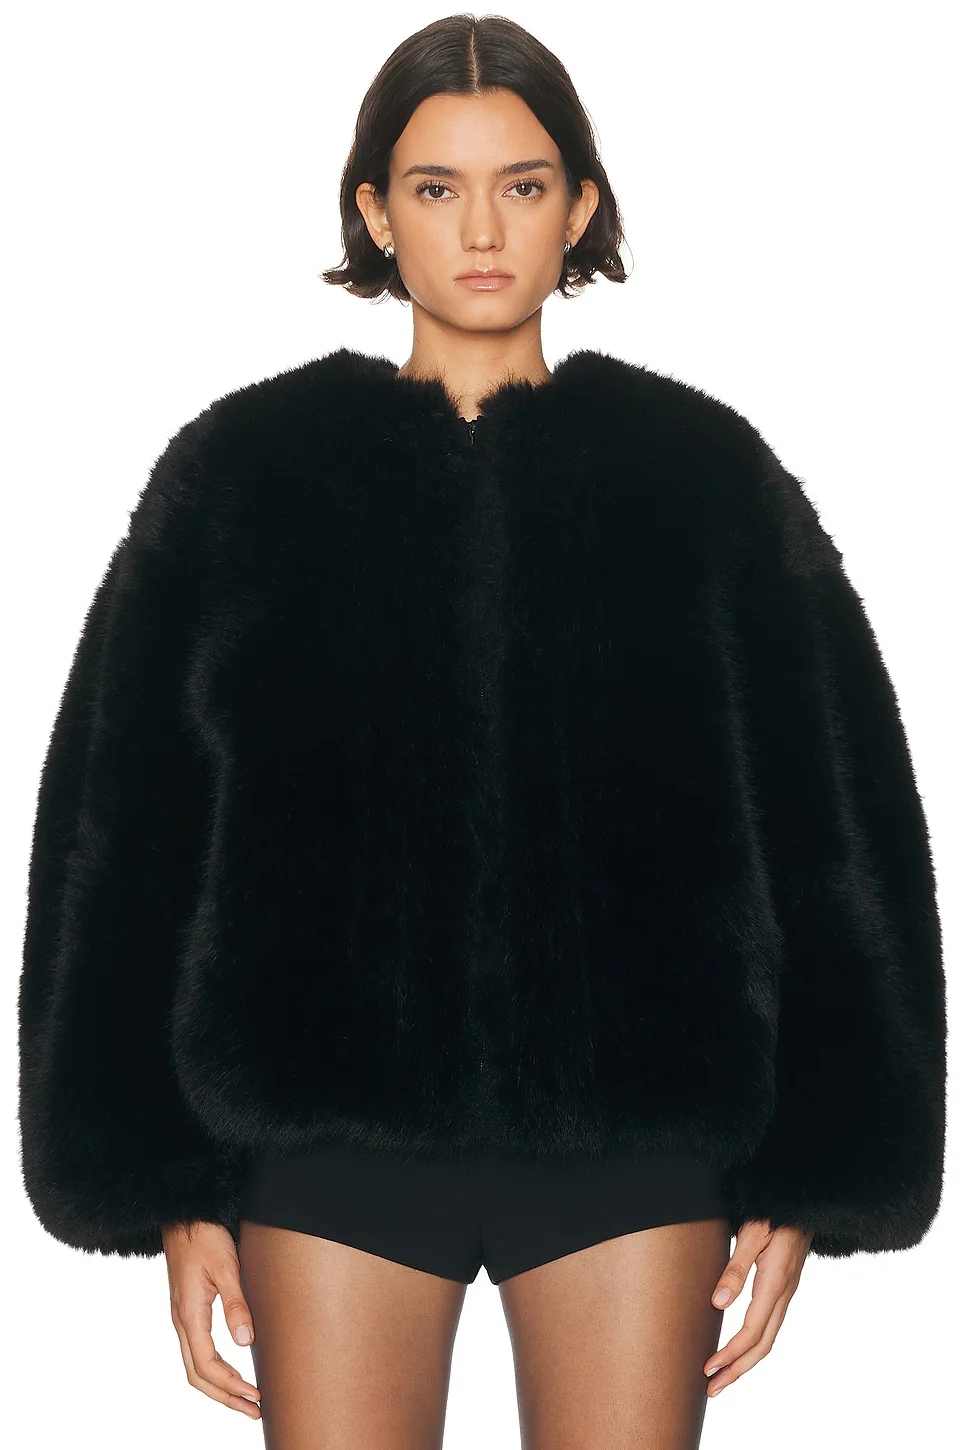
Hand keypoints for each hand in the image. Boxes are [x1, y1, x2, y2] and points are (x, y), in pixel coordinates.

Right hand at [162, 1220, 260, 1418]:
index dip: (231, 1385)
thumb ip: (235, 1304)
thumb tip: (245, 1342)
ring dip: (219, 1386)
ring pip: (195, 1365)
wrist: (184, 1215)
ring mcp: (182, 1316)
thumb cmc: (204, 1236)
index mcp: (189, 1314)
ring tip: (246, 1398)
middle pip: (198, 1375)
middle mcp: (181, 1321)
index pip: (207, 1365)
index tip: (256, 1395)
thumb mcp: (226, 1266)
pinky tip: (229, 1370)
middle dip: (225, 1397)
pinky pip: (196, 1350)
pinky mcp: (187, 1309)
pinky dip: (213, 1369)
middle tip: (254, 1410)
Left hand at [703, 1219, 812, 1396]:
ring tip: (723, 1375)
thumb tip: (718, 1303)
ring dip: (745, 1360)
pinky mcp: (784, 1285)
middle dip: (737, 1369)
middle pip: (762, 1345)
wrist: (804, 1197)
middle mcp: (784, 1293)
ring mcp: (787, 1291)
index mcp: (775, 1283)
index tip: (707, 1368)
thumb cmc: (774, 1209)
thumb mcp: (752, 1233)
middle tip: (711, 1388)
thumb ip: (736, 1268)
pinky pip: (771, 1324)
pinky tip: (742, 1346)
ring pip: (768, 1337)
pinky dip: (755, 1343)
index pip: (751, 1332)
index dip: (729, 1354)